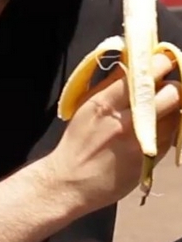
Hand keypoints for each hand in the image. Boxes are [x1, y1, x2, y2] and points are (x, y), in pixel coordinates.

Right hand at [47, 52, 181, 211]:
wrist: (70, 181)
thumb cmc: (77, 141)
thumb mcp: (85, 107)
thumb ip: (109, 85)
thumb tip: (130, 63)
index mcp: (105, 102)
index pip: (144, 73)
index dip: (160, 63)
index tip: (162, 60)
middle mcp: (126, 119)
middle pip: (171, 92)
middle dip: (175, 86)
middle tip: (168, 86)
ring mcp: (142, 140)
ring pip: (176, 113)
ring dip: (175, 107)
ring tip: (163, 107)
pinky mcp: (153, 157)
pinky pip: (173, 134)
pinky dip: (172, 126)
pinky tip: (160, 126)